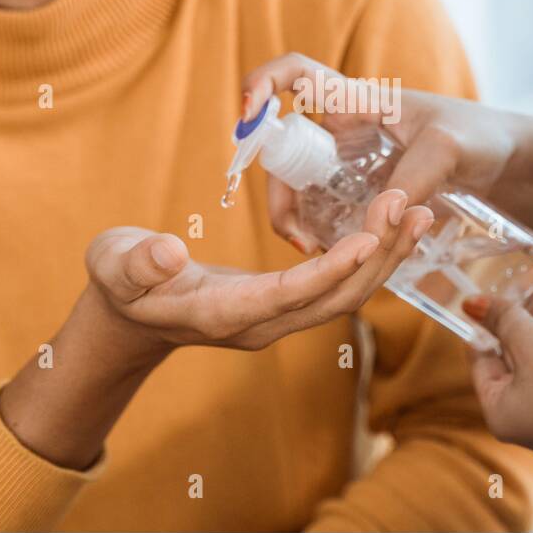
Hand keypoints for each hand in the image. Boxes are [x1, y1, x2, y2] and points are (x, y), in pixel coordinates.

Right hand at [82, 187, 434, 353]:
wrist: (129, 316)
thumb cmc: (120, 283)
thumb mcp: (115, 266)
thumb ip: (138, 263)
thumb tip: (168, 252)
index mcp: (224, 314)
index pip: (288, 294)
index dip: (330, 270)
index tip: (367, 239)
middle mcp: (261, 324)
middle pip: (334, 299)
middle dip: (376, 259)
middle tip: (410, 208)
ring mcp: (276, 318)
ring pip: (345, 294)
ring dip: (383, 257)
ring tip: (418, 214)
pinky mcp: (285, 305)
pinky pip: (338, 286)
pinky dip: (369, 258)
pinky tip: (392, 227)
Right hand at [240, 53, 523, 252]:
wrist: (508, 165)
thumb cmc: (480, 137)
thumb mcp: (450, 151)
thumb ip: (416, 178)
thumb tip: (381, 213)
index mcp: (356, 101)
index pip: (294, 74)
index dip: (263, 84)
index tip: (249, 114)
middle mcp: (342, 131)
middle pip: (282, 150)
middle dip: (277, 193)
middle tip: (297, 237)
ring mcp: (346, 164)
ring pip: (298, 188)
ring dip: (295, 220)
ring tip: (316, 256)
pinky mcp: (359, 194)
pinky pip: (324, 213)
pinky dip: (322, 236)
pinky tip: (337, 261)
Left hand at [461, 270, 532, 454]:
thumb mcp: (526, 341)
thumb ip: (500, 317)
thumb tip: (470, 303)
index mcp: (505, 413)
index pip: (482, 365)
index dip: (477, 330)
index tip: (472, 301)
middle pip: (514, 353)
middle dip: (510, 314)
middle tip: (498, 279)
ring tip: (525, 270)